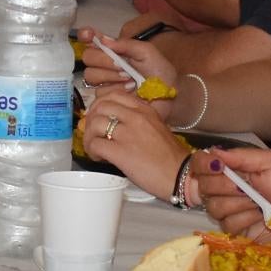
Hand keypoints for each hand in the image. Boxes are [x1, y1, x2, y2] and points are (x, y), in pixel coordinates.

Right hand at [78, 31, 178, 93]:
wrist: (168, 95)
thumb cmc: (159, 71)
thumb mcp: (147, 52)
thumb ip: (126, 45)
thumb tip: (104, 40)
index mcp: (113, 49)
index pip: (91, 39)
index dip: (86, 35)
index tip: (90, 35)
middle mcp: (104, 63)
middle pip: (88, 57)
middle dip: (104, 61)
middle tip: (123, 66)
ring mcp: (103, 81)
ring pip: (91, 75)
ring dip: (111, 76)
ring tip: (130, 80)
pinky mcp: (105, 98)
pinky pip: (98, 91)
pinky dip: (115, 89)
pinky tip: (129, 90)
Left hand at [80, 84, 189, 198]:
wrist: (181, 175)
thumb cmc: (169, 156)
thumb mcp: (156, 128)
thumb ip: (136, 121)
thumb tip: (112, 124)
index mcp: (144, 109)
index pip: (113, 95)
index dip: (100, 105)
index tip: (99, 116)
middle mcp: (135, 117)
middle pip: (100, 107)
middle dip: (91, 119)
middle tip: (93, 132)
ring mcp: (127, 134)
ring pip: (94, 124)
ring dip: (89, 136)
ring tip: (94, 148)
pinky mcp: (120, 152)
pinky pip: (94, 144)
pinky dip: (91, 151)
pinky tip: (98, 158)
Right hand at [193, 145, 270, 244]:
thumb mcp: (269, 161)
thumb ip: (241, 156)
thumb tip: (214, 152)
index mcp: (229, 169)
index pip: (200, 164)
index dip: (203, 165)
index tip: (219, 167)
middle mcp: (222, 188)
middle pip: (204, 186)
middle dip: (226, 186)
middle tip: (247, 187)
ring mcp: (227, 210)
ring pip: (215, 207)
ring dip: (239, 204)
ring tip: (258, 203)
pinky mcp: (234, 229)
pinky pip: (227, 224)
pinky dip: (245, 219)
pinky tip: (259, 216)